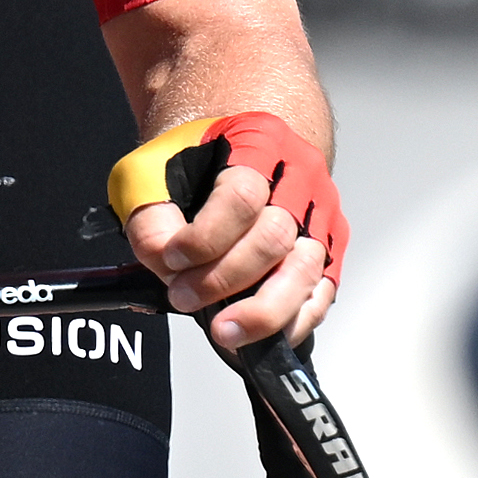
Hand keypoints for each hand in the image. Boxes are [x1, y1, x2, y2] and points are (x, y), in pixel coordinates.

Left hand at [115, 107, 342, 352]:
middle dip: (226, 278)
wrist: (233, 147)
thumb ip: (150, 215)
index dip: (205, 238)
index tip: (172, 259)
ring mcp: (319, 215)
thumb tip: (164, 265)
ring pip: (306, 270)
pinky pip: (322, 293)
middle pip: (276, 236)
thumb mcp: (152, 169)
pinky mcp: (328, 250)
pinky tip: (260, 336)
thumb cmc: (197, 158)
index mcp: (260, 141)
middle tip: (185, 297)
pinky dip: (293, 321)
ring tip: (225, 331)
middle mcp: (300, 176)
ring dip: (263, 310)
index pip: (242, 196)